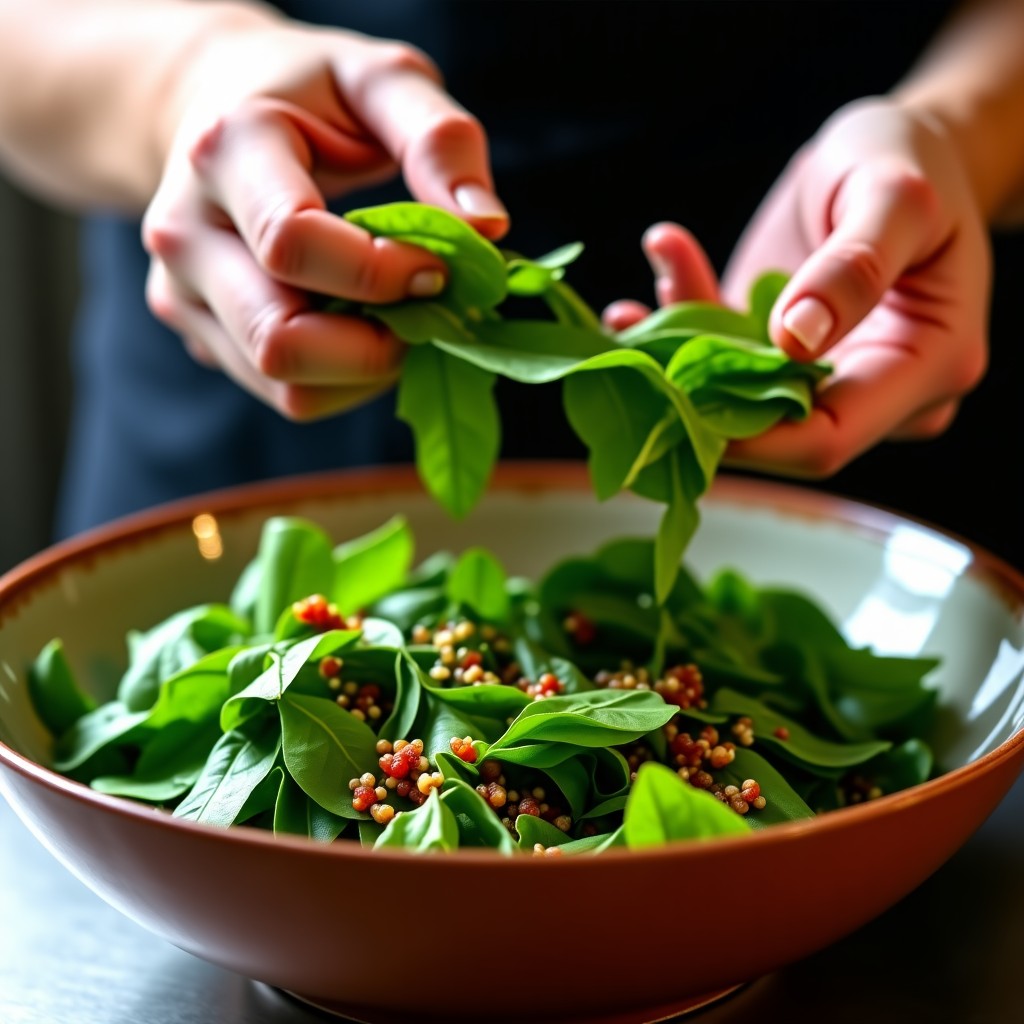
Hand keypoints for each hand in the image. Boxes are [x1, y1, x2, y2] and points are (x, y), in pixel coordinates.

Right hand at [142, 16, 507, 420]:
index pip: (294, 243)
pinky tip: (367, 332)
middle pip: (280, 341)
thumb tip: (486, 228)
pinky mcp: (200, 332)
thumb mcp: (378, 80)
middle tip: (430, 315)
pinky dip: (347, 382)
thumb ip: (437, 138)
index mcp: (224, 150)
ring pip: (287, 387)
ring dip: (368, 373)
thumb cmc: (310, 94)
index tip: (441, 269)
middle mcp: (185, 231)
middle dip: (378, 347)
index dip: (382, 274)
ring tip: (402, 322)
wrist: (214, 105)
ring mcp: (183, 292)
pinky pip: (287, 395)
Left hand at [607, 98, 989, 477]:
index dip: (751, 438)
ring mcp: (824, 381)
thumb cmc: (911, 161)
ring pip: (734, 401)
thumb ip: (853, 266)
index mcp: (928, 366)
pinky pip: (720, 366)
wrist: (896, 151)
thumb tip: (797, 339)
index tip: (679, 399)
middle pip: (775, 433)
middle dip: (698, 399)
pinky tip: (638, 302)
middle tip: (636, 351)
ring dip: (674, 363)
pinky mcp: (778, 360)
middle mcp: (877, 393)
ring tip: (626, 314)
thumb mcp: (893, 194)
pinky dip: (678, 334)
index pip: (830, 438)